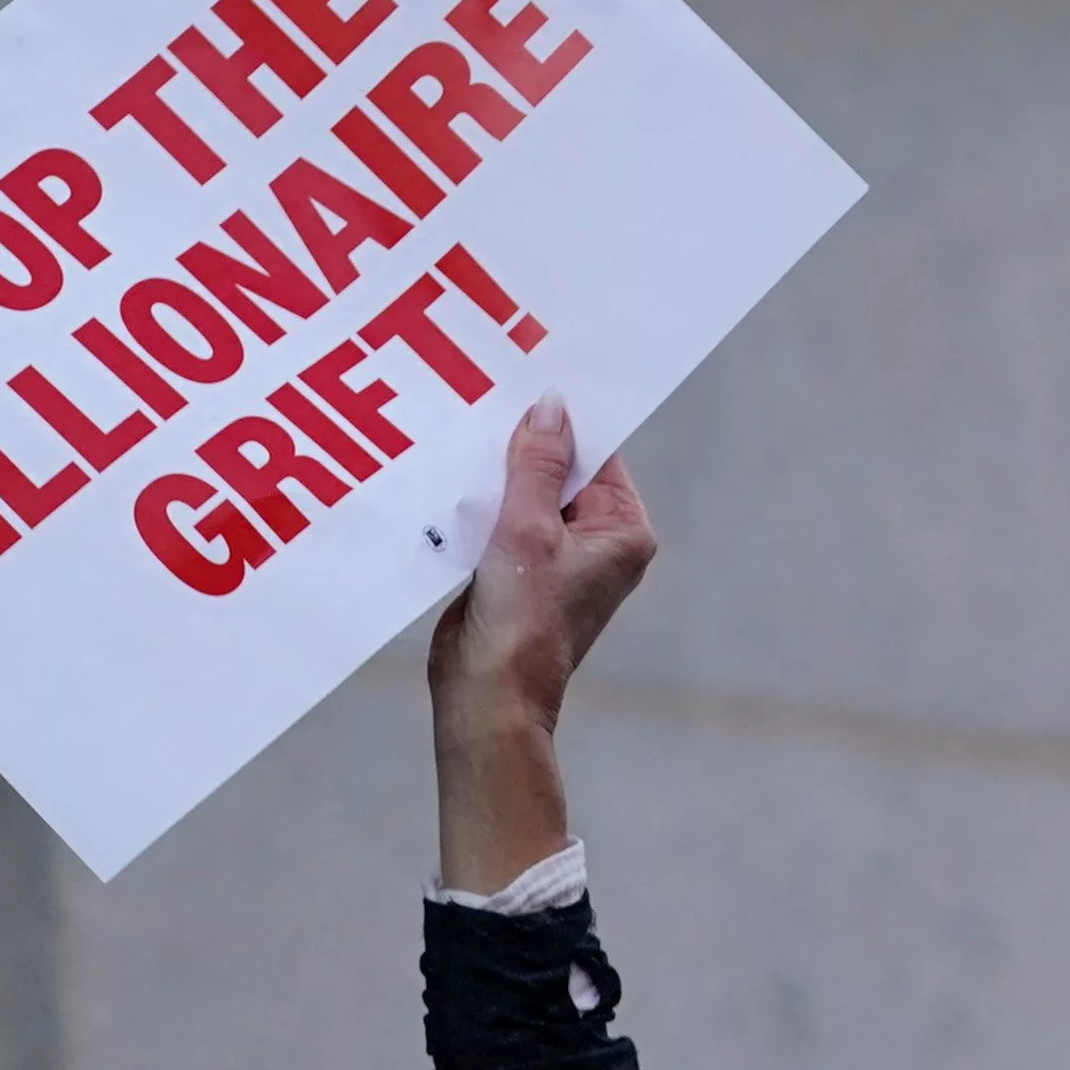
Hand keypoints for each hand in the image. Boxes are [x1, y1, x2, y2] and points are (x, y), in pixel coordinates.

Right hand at [427, 393, 657, 893]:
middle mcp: (599, 541)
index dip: (561, 418)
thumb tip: (551, 406)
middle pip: (559, 469)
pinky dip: (477, 501)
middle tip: (481, 393)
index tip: (526, 375)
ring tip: (458, 429)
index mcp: (623, 529)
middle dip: (520, 442)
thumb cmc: (520, 621)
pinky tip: (446, 477)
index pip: (596, 452)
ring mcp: (559, 556)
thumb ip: (536, 464)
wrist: (486, 695)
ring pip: (524, 492)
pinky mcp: (520, 569)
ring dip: (493, 472)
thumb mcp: (527, 529)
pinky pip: (500, 518)